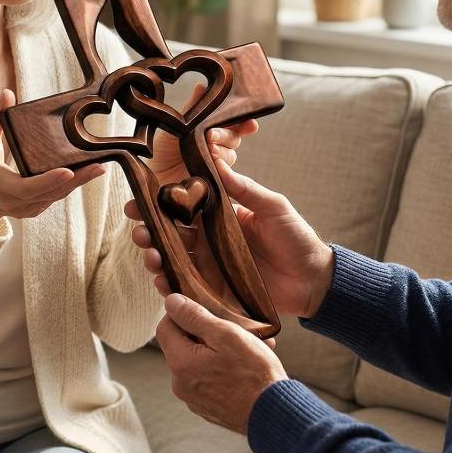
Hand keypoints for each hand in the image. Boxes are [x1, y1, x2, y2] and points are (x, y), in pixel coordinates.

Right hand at [0, 90, 104, 231]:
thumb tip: (8, 94)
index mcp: (2, 187)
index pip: (28, 187)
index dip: (48, 181)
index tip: (68, 171)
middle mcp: (18, 202)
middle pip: (51, 193)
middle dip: (76, 180)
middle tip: (97, 167)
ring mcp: (28, 208)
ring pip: (57, 196)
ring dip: (79, 183)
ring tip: (98, 168)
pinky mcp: (36, 208)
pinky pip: (56, 197)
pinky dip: (71, 186)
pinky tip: (87, 173)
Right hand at [126, 159, 333, 318]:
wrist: (314, 279)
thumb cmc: (297, 237)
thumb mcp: (273, 206)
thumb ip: (244, 189)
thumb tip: (217, 161)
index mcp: (219, 216)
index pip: (182, 206)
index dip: (157, 203)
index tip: (137, 200)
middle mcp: (208, 240)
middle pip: (169, 233)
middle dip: (147, 231)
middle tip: (138, 231)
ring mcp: (209, 266)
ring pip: (171, 260)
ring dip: (155, 257)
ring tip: (149, 256)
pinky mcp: (214, 290)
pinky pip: (186, 287)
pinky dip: (170, 285)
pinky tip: (162, 282)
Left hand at [147, 84, 258, 184]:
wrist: (154, 174)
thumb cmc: (163, 148)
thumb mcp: (177, 124)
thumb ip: (193, 107)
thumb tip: (202, 86)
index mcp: (212, 128)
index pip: (234, 123)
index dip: (244, 122)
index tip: (249, 123)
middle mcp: (217, 145)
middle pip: (234, 137)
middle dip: (225, 134)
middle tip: (210, 135)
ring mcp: (217, 164)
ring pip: (230, 155)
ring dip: (220, 151)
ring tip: (207, 150)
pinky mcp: (215, 180)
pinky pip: (225, 174)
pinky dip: (219, 168)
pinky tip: (212, 164)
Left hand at [156, 293, 286, 434]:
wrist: (275, 414)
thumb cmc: (253, 374)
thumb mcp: (226, 335)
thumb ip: (195, 317)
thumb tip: (171, 302)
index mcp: (181, 364)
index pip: (164, 328)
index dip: (179, 313)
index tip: (200, 309)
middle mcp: (181, 385)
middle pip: (181, 345)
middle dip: (203, 332)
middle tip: (230, 327)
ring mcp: (194, 399)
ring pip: (198, 362)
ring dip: (216, 350)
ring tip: (245, 345)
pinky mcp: (209, 408)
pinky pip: (208, 379)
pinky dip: (221, 368)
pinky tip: (244, 365)